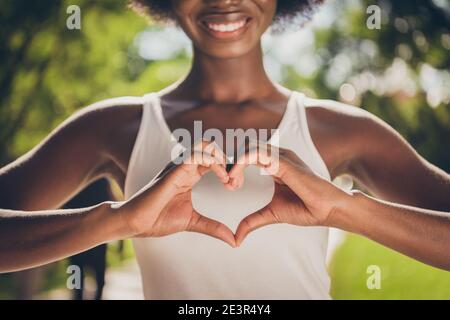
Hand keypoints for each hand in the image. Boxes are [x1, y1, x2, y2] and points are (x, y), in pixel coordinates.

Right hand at [119, 140, 235, 246]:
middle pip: (211, 146)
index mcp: (190, 174)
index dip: (228, 168)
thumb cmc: (158, 219)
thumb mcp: (193, 222)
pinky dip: (214, 162)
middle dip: (227, 160)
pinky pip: (196, 155)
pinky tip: (222, 178)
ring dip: (222, 158)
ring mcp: (179, 166)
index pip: (213, 158)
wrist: (135, 222)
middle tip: (234, 182)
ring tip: (228, 179)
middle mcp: (185, 166)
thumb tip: (233, 241)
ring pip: (205, 145)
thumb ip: (213, 227)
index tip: (235, 186)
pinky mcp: (173, 170)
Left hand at [228, 142, 349, 245]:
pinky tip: (236, 179)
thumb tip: (236, 238)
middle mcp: (278, 156)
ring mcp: (281, 157)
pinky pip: (256, 153)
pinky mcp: (284, 162)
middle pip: (245, 147)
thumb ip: (252, 221)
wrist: (329, 210)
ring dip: (235, 163)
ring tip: (232, 183)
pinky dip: (241, 163)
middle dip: (232, 163)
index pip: (248, 154)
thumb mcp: (271, 214)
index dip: (235, 167)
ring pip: (248, 146)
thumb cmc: (306, 209)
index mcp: (275, 164)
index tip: (230, 186)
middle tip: (230, 185)